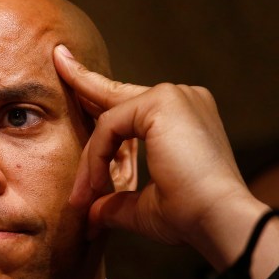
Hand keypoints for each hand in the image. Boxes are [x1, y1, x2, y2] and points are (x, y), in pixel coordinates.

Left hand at [53, 44, 278, 278]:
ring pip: (108, 121)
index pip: (128, 103)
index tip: (72, 72)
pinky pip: (109, 127)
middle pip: (114, 93)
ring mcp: (172, 96)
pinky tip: (95, 185)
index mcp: (183, 116)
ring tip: (81, 194)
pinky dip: (97, 157)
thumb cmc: (192, 216)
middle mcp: (181, 98)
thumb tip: (90, 215)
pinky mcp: (161, 103)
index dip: (98, 96)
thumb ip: (115, 203)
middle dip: (81, 79)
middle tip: (58, 57)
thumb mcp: (144, 207)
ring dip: (91, 160)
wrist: (220, 221)